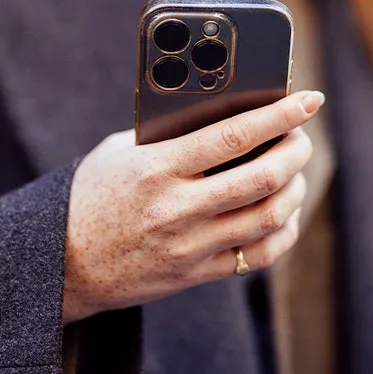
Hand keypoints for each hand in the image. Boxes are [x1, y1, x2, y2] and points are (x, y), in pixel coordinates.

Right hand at [61, 90, 324, 323]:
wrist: (64, 263)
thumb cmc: (94, 195)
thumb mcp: (121, 152)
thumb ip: (168, 135)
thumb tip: (228, 112)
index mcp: (156, 169)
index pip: (232, 135)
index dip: (278, 115)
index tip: (308, 99)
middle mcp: (176, 209)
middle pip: (262, 178)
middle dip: (296, 151)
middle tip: (302, 137)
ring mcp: (190, 246)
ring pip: (268, 217)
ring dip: (294, 189)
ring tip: (294, 172)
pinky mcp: (196, 274)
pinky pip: (259, 255)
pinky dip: (282, 230)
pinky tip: (283, 213)